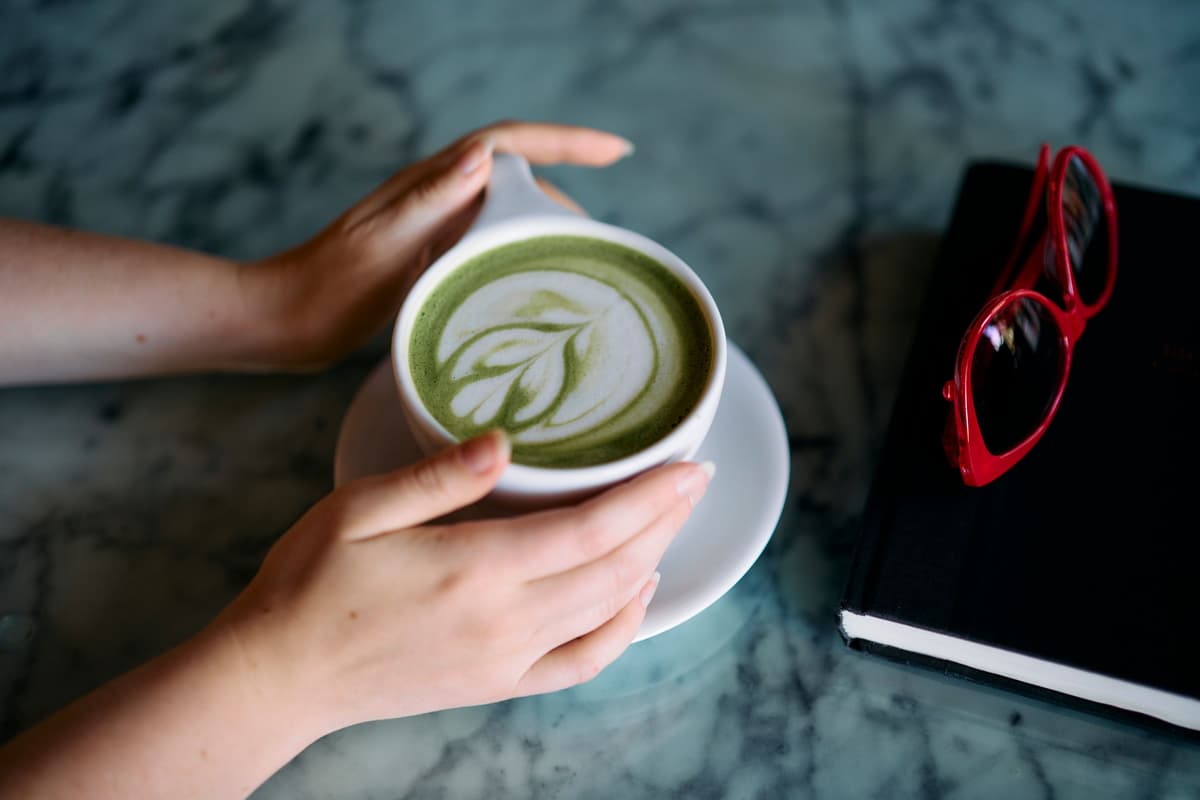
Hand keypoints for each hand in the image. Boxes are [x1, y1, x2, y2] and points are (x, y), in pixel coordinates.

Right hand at [216, 430, 709, 732]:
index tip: (690, 466)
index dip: (652, 496)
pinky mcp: (497, 683)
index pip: (593, 528)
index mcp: (475, 567)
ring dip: (651, 563)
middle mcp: (504, 620)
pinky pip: (582, 662)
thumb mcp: (360, 509)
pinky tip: (633, 596)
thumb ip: (440, 476)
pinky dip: (621, 628)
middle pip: (616, 567)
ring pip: (608, 610)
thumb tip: (505, 440)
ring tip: (671, 522)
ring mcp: (506, 658)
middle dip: (666, 521)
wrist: (280, 674)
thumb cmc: (310, 583)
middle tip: (696, 480)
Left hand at [240, 121, 632, 370]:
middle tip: (606, 243)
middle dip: (568, 194)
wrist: (283, 322)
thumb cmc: (325, 289)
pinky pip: (490, 243)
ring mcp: (435, 226)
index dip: (568, 141)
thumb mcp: (380, 245)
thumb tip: (484, 155)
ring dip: (546, 228)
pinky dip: (521, 254)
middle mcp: (437, 196)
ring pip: (507, 212)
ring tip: (585, 265)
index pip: (511, 143)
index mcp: (430, 184)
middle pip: (519, 178)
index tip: (619, 151)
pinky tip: (535, 283)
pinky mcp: (429, 255)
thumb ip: (430, 199)